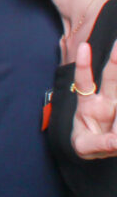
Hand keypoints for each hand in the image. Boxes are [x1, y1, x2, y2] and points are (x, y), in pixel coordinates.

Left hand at [70, 41, 116, 158]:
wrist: (101, 149)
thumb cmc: (88, 143)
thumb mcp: (85, 147)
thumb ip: (98, 144)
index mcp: (88, 105)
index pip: (84, 82)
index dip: (84, 65)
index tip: (83, 47)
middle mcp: (107, 100)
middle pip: (112, 78)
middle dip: (116, 61)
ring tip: (114, 123)